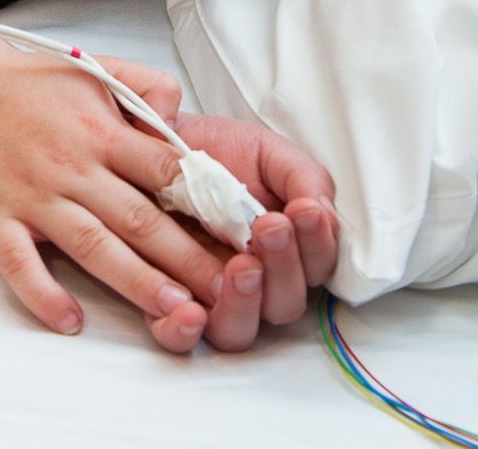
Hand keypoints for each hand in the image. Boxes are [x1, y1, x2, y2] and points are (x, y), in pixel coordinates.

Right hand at [0, 43, 224, 348]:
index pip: (169, 171)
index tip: (248, 235)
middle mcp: (73, 165)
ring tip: (175, 312)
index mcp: (103, 130)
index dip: (212, 204)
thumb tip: (182, 119)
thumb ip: (147, 87)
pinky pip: (19, 263)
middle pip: (141, 218)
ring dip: (136, 282)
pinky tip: (69, 320)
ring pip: (93, 246)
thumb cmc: (29, 79)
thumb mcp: (96, 68)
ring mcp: (33, 194)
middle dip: (189, 258)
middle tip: (230, 293)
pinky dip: (43, 294)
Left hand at [150, 113, 338, 352]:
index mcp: (287, 251)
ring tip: (241, 266)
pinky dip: (184, 332)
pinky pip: (176, 338)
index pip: (316, 267)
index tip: (302, 210)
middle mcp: (255, 283)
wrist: (156, 139)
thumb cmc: (219, 152)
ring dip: (245, 304)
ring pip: (238, 331)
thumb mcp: (269, 154)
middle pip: (284, 306)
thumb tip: (322, 213)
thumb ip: (305, 178)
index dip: (316, 246)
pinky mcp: (167, 301)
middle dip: (283, 269)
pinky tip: (191, 311)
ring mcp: (211, 296)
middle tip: (269, 227)